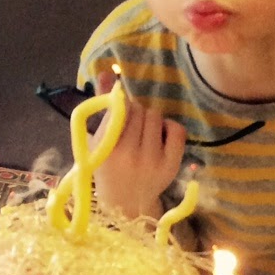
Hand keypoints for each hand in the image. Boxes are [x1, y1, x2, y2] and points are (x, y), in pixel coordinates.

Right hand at [91, 71, 186, 219]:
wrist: (125, 203)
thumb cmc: (107, 167)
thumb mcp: (97, 140)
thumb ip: (102, 105)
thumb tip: (107, 72)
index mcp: (106, 149)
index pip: (120, 109)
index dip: (121, 107)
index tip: (120, 117)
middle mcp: (129, 156)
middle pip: (139, 110)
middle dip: (135, 112)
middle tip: (131, 127)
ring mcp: (152, 161)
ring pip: (155, 116)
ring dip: (150, 119)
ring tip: (143, 133)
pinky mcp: (171, 165)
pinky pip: (177, 129)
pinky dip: (169, 127)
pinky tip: (160, 136)